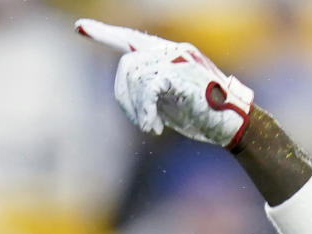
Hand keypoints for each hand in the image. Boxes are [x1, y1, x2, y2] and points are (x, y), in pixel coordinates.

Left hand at [76, 17, 253, 149]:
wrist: (231, 124)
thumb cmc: (203, 116)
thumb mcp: (170, 102)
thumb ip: (151, 91)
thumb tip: (131, 93)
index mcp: (168, 55)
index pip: (131, 40)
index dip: (105, 34)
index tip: (80, 28)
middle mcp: (171, 51)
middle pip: (127, 65)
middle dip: (124, 98)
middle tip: (139, 122)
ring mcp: (177, 60)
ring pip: (135, 76)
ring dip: (136, 109)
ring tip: (149, 126)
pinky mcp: (181, 73)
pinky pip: (149, 88)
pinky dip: (146, 111)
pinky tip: (153, 128)